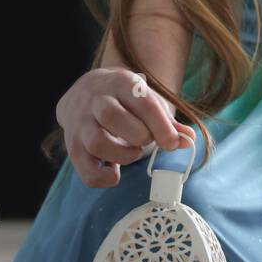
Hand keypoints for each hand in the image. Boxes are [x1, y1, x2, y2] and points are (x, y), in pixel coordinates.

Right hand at [56, 67, 195, 188]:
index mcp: (121, 83)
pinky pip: (85, 170)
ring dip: (122, 155)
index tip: (171, 142)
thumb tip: (188, 139)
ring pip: (96, 141)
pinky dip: (103, 178)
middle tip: (146, 141)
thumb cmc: (125, 101)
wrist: (85, 92)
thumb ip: (167, 122)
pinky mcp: (73, 147)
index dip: (160, 125)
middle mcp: (95, 100)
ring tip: (132, 153)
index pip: (141, 102)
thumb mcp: (147, 100)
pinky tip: (115, 172)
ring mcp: (80, 124)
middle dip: (138, 136)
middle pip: (111, 116)